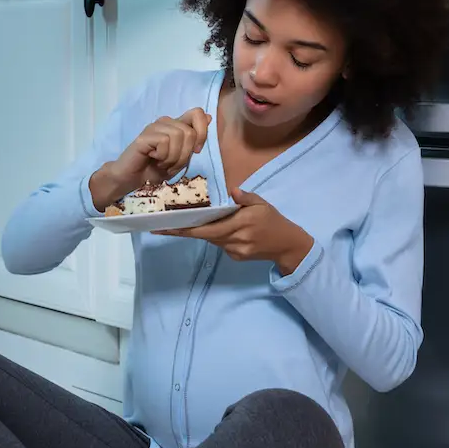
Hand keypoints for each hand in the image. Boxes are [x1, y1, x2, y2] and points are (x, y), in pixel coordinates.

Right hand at [90, 108, 210, 208]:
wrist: (132, 180)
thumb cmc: (155, 169)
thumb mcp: (182, 157)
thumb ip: (194, 139)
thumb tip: (210, 117)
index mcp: (176, 125)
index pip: (197, 113)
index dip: (202, 132)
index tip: (196, 151)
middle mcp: (165, 122)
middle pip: (190, 132)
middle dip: (184, 155)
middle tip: (171, 164)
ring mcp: (154, 127)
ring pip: (178, 137)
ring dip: (173, 158)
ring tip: (162, 163)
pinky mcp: (145, 136)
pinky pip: (164, 142)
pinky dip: (163, 157)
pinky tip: (153, 159)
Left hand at [162, 188, 314, 273]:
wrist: (287, 246)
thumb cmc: (274, 221)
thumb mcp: (262, 204)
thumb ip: (246, 197)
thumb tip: (233, 190)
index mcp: (241, 224)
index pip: (208, 228)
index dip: (187, 228)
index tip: (169, 227)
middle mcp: (235, 240)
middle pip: (205, 236)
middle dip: (183, 232)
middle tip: (162, 228)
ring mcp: (235, 251)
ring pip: (212, 240)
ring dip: (200, 232)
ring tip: (182, 224)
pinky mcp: (236, 257)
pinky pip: (220, 244)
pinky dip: (215, 236)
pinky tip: (214, 229)